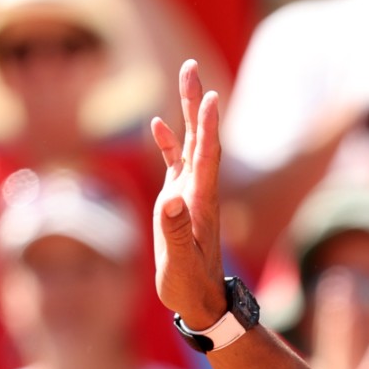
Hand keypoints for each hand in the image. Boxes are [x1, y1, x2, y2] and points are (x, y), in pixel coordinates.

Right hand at [151, 61, 226, 329]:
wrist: (201, 300)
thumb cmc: (190, 284)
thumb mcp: (180, 261)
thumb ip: (175, 231)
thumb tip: (171, 201)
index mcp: (202, 202)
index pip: (207, 156)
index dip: (208, 127)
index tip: (211, 97)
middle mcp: (200, 192)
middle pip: (201, 139)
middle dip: (196, 103)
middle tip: (191, 68)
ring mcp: (190, 194)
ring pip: (190, 145)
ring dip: (186, 113)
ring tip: (183, 79)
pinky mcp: (179, 201)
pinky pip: (176, 164)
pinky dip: (169, 143)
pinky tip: (158, 124)